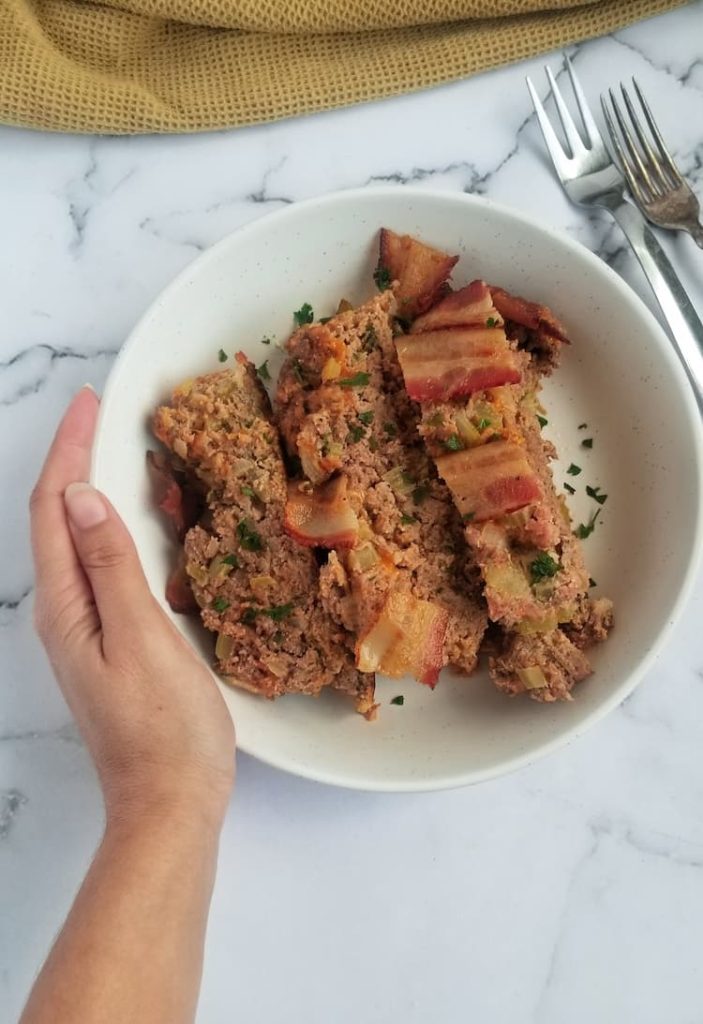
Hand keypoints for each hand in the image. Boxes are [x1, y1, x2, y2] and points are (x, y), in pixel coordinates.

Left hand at [30, 387, 235, 829]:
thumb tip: (83, 496)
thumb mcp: (142, 639)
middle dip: (71, 460)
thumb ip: (112, 566)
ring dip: (87, 489)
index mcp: (67, 607)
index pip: (55, 510)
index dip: (68, 451)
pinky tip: (130, 521)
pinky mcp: (106, 642)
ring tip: (112, 449)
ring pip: (74, 541)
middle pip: (55, 521)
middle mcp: (64, 614)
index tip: (87, 402)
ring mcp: (83, 630)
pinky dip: (108, 527)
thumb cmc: (165, 729)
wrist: (168, 802)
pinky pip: (96, 566)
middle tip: (98, 413)